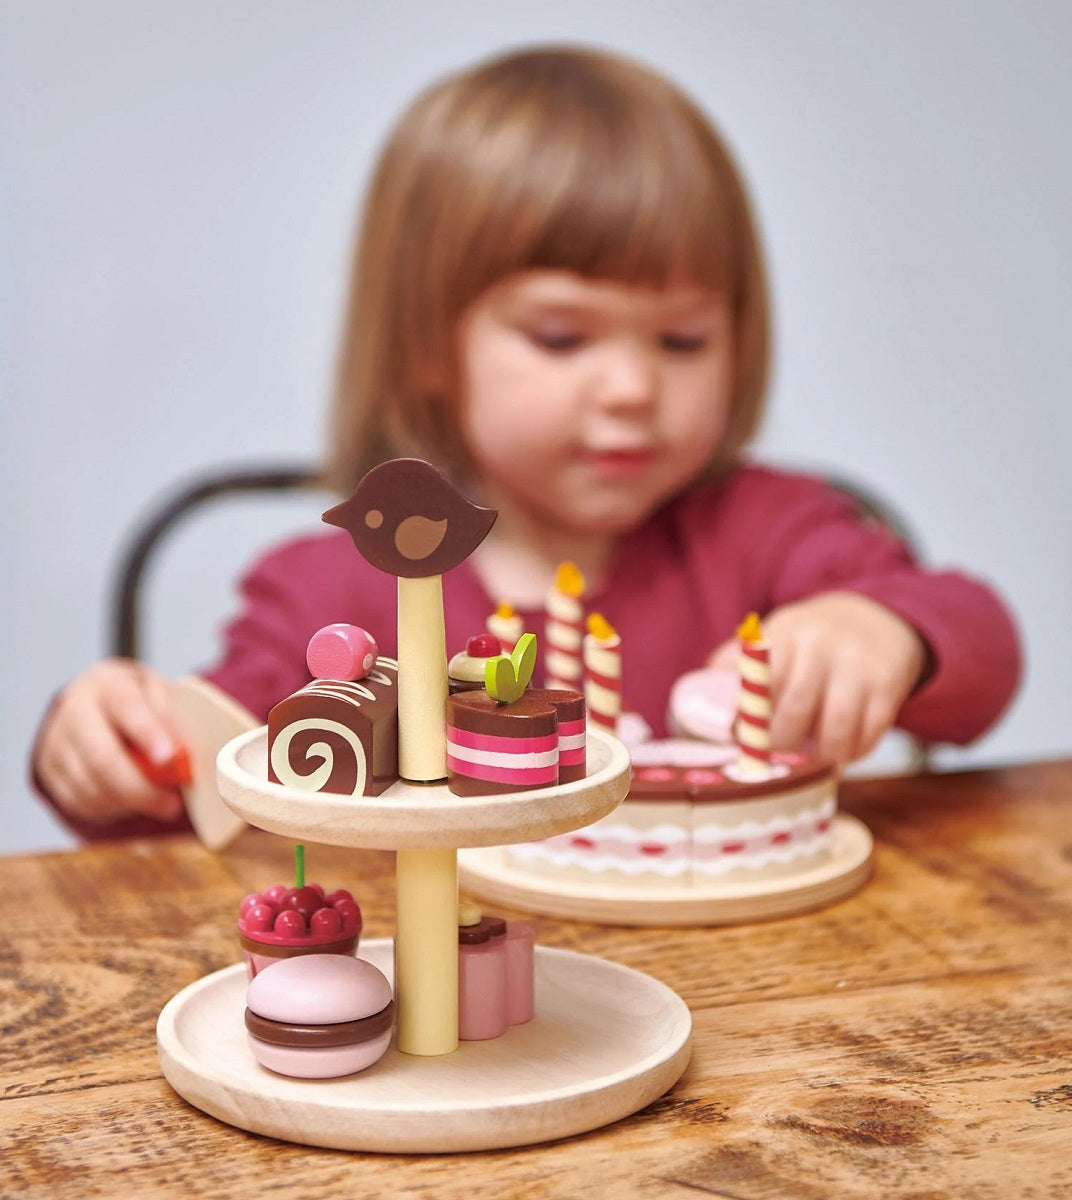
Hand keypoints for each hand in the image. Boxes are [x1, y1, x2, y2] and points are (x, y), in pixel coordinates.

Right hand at [34, 659, 186, 825]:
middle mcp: (75, 711)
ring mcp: (57, 742)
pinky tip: (130, 802)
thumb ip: (170, 717)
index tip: (169, 757)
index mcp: (108, 684)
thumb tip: (179, 752)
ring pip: (90, 788)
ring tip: (157, 802)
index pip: (127, 708)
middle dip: (141, 789)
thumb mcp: (159, 694)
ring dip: (129, 803)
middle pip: (102, 759)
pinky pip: (80, 803)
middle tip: (171, 805)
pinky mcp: (49, 771)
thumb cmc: (137, 699)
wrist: (93, 702)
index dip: (148, 734)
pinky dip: (110, 809)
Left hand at [708, 593, 927, 764]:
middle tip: (773, 760)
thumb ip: (738, 661)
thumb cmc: (813, 638)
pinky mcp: (888, 685)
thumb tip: (700, 695)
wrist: (877, 617)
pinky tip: (841, 754)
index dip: (747, 719)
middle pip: (794, 710)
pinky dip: (853, 753)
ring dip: (820, 757)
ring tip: (809, 764)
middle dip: (780, 745)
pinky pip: (870, 733)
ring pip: (835, 728)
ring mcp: (857, 665)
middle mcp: (821, 645)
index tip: (739, 742)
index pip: (758, 679)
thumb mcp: (776, 635)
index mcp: (785, 632)